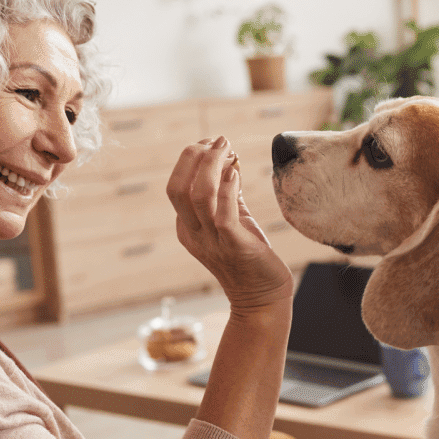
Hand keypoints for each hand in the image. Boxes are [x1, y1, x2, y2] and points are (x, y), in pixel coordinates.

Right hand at [167, 137, 293, 311]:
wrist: (261, 298)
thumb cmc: (249, 257)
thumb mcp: (234, 220)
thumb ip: (228, 193)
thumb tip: (228, 159)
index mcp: (187, 226)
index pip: (176, 186)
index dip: (190, 159)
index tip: (212, 141)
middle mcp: (194, 233)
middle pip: (178, 188)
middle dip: (193, 158)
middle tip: (217, 140)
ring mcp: (212, 242)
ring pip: (199, 197)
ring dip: (211, 167)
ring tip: (226, 148)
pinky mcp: (235, 247)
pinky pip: (222, 215)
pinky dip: (227, 190)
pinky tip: (235, 171)